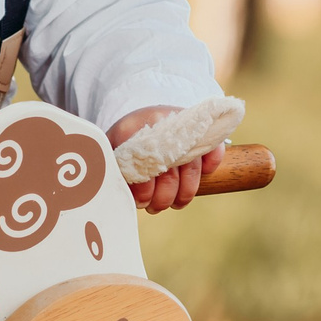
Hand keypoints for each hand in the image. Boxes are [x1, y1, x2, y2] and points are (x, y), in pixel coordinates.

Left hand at [107, 107, 224, 214]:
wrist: (145, 113)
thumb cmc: (125, 141)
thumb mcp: (110, 150)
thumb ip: (109, 170)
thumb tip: (107, 199)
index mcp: (131, 129)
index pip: (141, 165)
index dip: (143, 190)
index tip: (140, 202)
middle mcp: (160, 123)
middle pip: (168, 172)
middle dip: (163, 198)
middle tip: (154, 207)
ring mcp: (184, 126)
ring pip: (192, 168)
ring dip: (184, 194)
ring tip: (173, 203)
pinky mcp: (202, 129)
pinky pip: (213, 150)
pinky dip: (210, 167)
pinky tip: (201, 177)